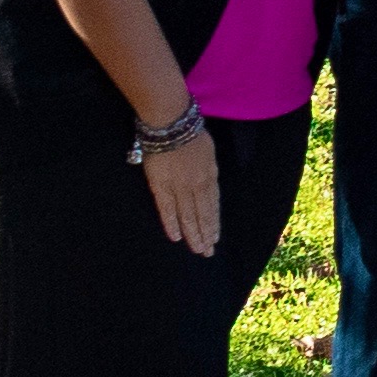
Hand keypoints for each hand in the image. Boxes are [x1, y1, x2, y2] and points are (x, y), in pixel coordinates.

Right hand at [141, 120, 222, 256]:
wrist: (171, 124)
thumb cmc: (190, 133)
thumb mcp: (209, 152)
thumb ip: (208, 171)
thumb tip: (207, 184)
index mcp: (210, 176)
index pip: (213, 205)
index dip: (213, 223)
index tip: (215, 238)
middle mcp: (197, 185)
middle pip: (202, 214)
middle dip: (205, 234)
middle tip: (208, 252)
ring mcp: (179, 187)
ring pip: (187, 216)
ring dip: (193, 234)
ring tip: (197, 249)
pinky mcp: (161, 186)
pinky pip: (167, 209)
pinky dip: (172, 224)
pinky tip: (176, 237)